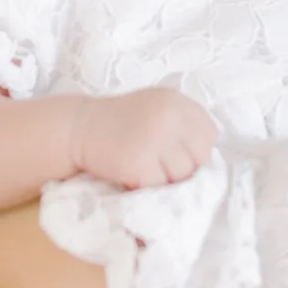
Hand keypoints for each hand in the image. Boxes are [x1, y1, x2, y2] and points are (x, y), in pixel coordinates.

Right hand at [69, 87, 218, 188]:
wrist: (79, 127)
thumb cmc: (121, 122)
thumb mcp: (157, 108)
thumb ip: (183, 124)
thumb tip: (207, 159)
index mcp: (177, 101)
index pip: (208, 136)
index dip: (195, 149)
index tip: (175, 151)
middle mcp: (169, 117)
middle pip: (199, 159)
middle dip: (183, 166)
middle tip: (158, 162)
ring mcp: (154, 140)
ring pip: (182, 175)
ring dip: (165, 178)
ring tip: (145, 166)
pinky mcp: (139, 164)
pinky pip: (159, 186)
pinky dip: (147, 185)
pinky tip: (132, 172)